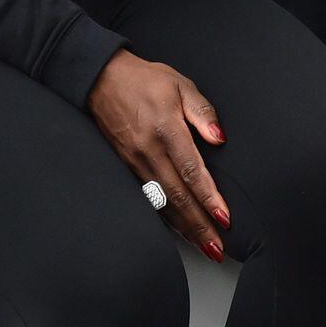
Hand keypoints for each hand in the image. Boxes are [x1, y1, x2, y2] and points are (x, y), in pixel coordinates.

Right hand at [86, 49, 230, 261]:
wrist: (101, 79)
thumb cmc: (145, 80)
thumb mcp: (180, 84)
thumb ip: (203, 112)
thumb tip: (220, 138)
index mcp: (166, 129)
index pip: (191, 171)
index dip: (208, 197)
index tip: (224, 217)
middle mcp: (148, 151)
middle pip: (177, 196)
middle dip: (199, 224)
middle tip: (217, 247)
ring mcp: (134, 161)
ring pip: (161, 202)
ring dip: (183, 226)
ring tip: (203, 245)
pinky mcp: (125, 166)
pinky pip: (147, 197)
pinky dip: (164, 216)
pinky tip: (177, 228)